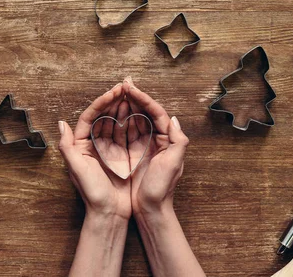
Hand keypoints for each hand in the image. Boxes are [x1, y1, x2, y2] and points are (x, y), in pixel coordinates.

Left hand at [58, 83, 131, 219]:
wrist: (109, 213)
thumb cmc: (92, 192)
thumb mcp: (77, 169)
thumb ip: (67, 146)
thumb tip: (62, 123)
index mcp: (80, 145)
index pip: (89, 116)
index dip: (101, 102)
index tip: (114, 91)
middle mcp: (92, 145)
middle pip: (102, 116)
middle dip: (113, 101)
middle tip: (125, 87)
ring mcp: (107, 150)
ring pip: (115, 123)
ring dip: (122, 108)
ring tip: (132, 95)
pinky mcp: (120, 156)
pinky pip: (125, 135)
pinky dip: (130, 123)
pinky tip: (138, 113)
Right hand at [123, 77, 204, 276]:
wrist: (150, 210)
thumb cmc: (162, 189)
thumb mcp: (174, 164)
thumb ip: (179, 140)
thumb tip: (173, 118)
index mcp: (169, 139)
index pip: (157, 112)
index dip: (144, 98)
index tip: (130, 87)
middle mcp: (158, 139)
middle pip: (146, 112)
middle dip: (135, 97)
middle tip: (123, 82)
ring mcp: (145, 146)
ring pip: (136, 120)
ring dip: (128, 105)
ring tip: (117, 92)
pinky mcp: (134, 154)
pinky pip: (127, 133)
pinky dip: (121, 121)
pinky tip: (113, 113)